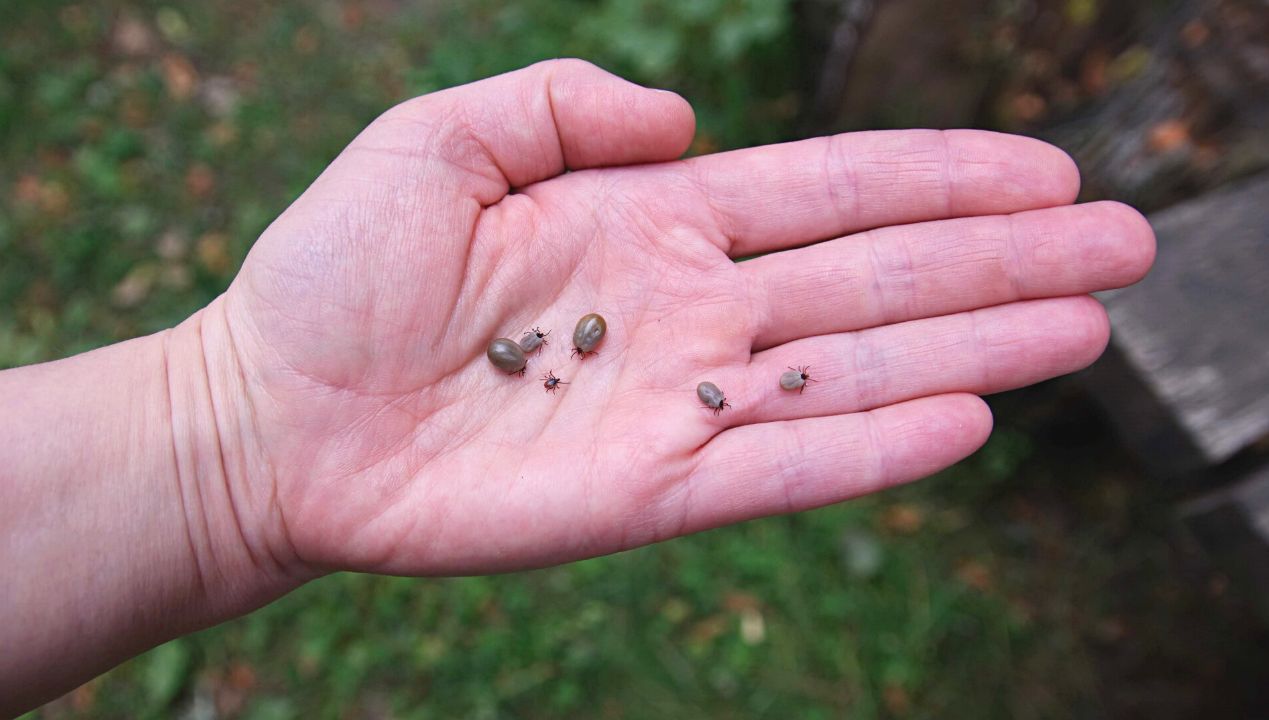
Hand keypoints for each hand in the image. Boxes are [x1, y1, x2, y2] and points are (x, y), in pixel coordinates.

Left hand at [195, 59, 1152, 578]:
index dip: (940, 177)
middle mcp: (690, 310)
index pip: (829, 190)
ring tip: (1086, 330)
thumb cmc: (336, 271)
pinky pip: (779, 467)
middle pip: (876, 276)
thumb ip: (565, 102)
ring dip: (974, 347)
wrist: (270, 411)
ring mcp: (677, 403)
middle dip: (1002, 259)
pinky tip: (965, 420)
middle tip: (1127, 246)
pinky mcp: (646, 492)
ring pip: (854, 369)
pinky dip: (871, 447)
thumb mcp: (441, 138)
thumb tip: (687, 120)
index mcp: (653, 220)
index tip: (1046, 171)